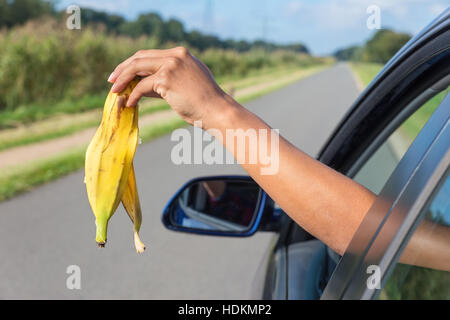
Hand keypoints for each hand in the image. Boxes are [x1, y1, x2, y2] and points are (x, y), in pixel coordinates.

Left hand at [108, 47, 230, 127]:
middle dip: (123, 69)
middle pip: (140, 57)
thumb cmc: (203, 102)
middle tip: (112, 80)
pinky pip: (142, 86)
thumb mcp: (186, 83)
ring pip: (137, 68)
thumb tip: (141, 84)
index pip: (149, 54)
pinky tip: (129, 103)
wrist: (216, 110)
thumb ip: (166, 79)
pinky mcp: (166, 79)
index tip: (122, 73)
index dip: (133, 63)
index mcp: (181, 54)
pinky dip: (133, 95)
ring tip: (114, 91)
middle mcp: (175, 55)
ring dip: (123, 80)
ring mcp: (171, 65)